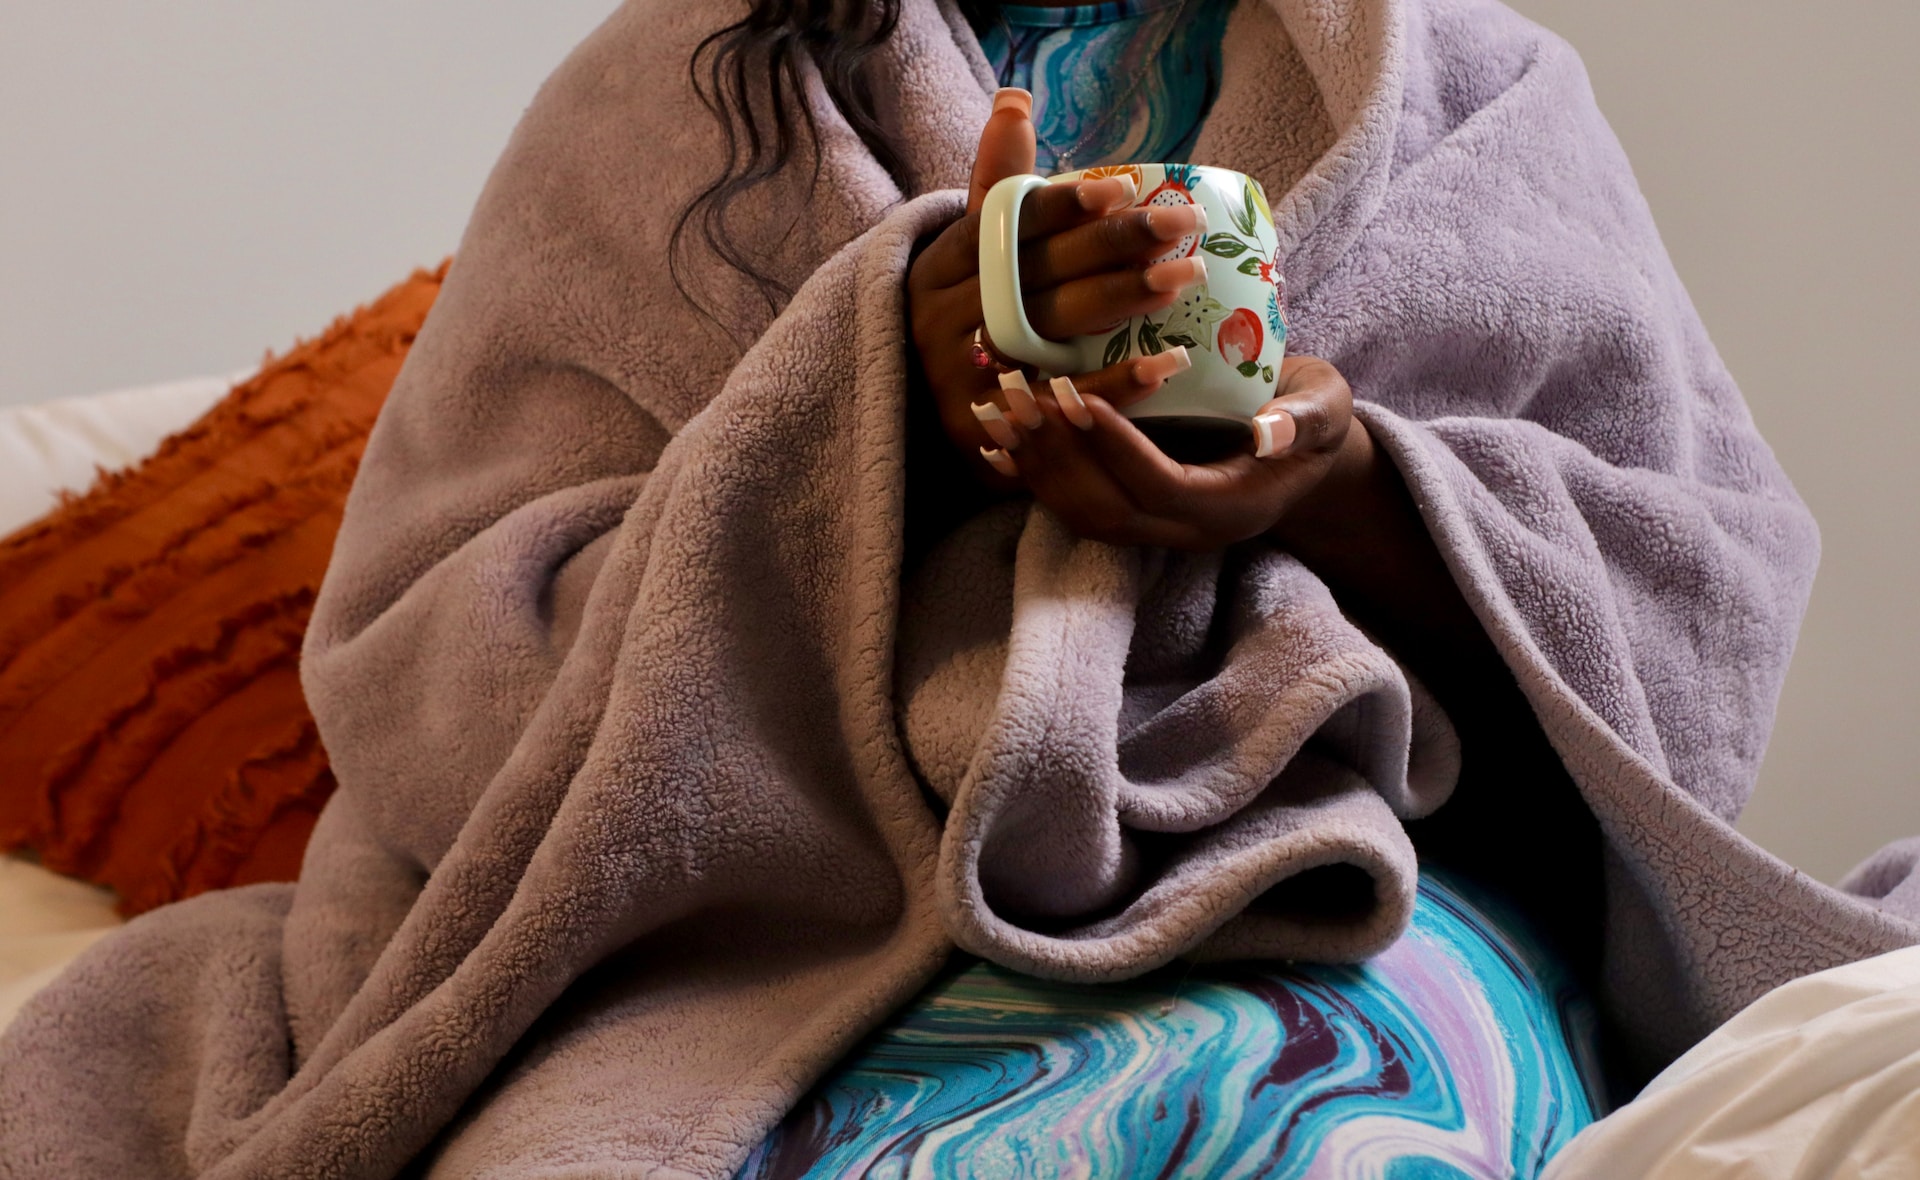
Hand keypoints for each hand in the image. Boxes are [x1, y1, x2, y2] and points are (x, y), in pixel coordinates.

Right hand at [906, 89, 1211, 483]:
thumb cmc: (961, 321)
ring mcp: (960, 379)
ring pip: (1048, 333)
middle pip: (1036, 277)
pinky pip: (1059, 403)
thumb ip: (997, 187)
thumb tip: (1014, 102)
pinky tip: (1167, 363)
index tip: (1122, 188)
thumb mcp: (967, 256)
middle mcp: (944, 320)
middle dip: (1112, 247)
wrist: (912, 417)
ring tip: (1184, 278)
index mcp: (940, 268)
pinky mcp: (986, 433)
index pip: (1003, 229)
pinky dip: (1114, 384)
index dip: (1062, 207)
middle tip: (1182, 225)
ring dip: (1119, 302)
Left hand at [978, 355, 1361, 549]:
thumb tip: (1269, 432)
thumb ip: (1303, 419)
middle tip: (1024, 398)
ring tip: (1001, 409)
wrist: (1301, 454)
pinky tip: (998, 438)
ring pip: (1082, 516)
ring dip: (1038, 467)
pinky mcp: (1132, 515)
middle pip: (1110, 512)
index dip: (1117, 447)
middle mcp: (1187, 532)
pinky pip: (1074, 506)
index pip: (1162, 488)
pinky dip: (1035, 475)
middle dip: (1062, 457)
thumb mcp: (1326, 408)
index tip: (1078, 395)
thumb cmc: (1312, 416)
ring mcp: (1156, 532)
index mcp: (1232, 508)